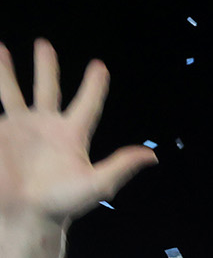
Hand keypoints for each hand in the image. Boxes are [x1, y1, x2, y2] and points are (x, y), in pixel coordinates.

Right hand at [0, 41, 154, 223]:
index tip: (100, 66)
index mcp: (71, 135)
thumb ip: (121, 166)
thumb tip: (152, 155)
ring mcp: (20, 129)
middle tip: (43, 44)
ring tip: (2, 48)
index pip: (87, 104)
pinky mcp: (0, 133)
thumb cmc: (62, 204)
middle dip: (45, 67)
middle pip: (47, 88)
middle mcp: (45, 127)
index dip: (94, 85)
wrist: (26, 213)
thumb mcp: (96, 184)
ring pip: (11, 91)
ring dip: (6, 71)